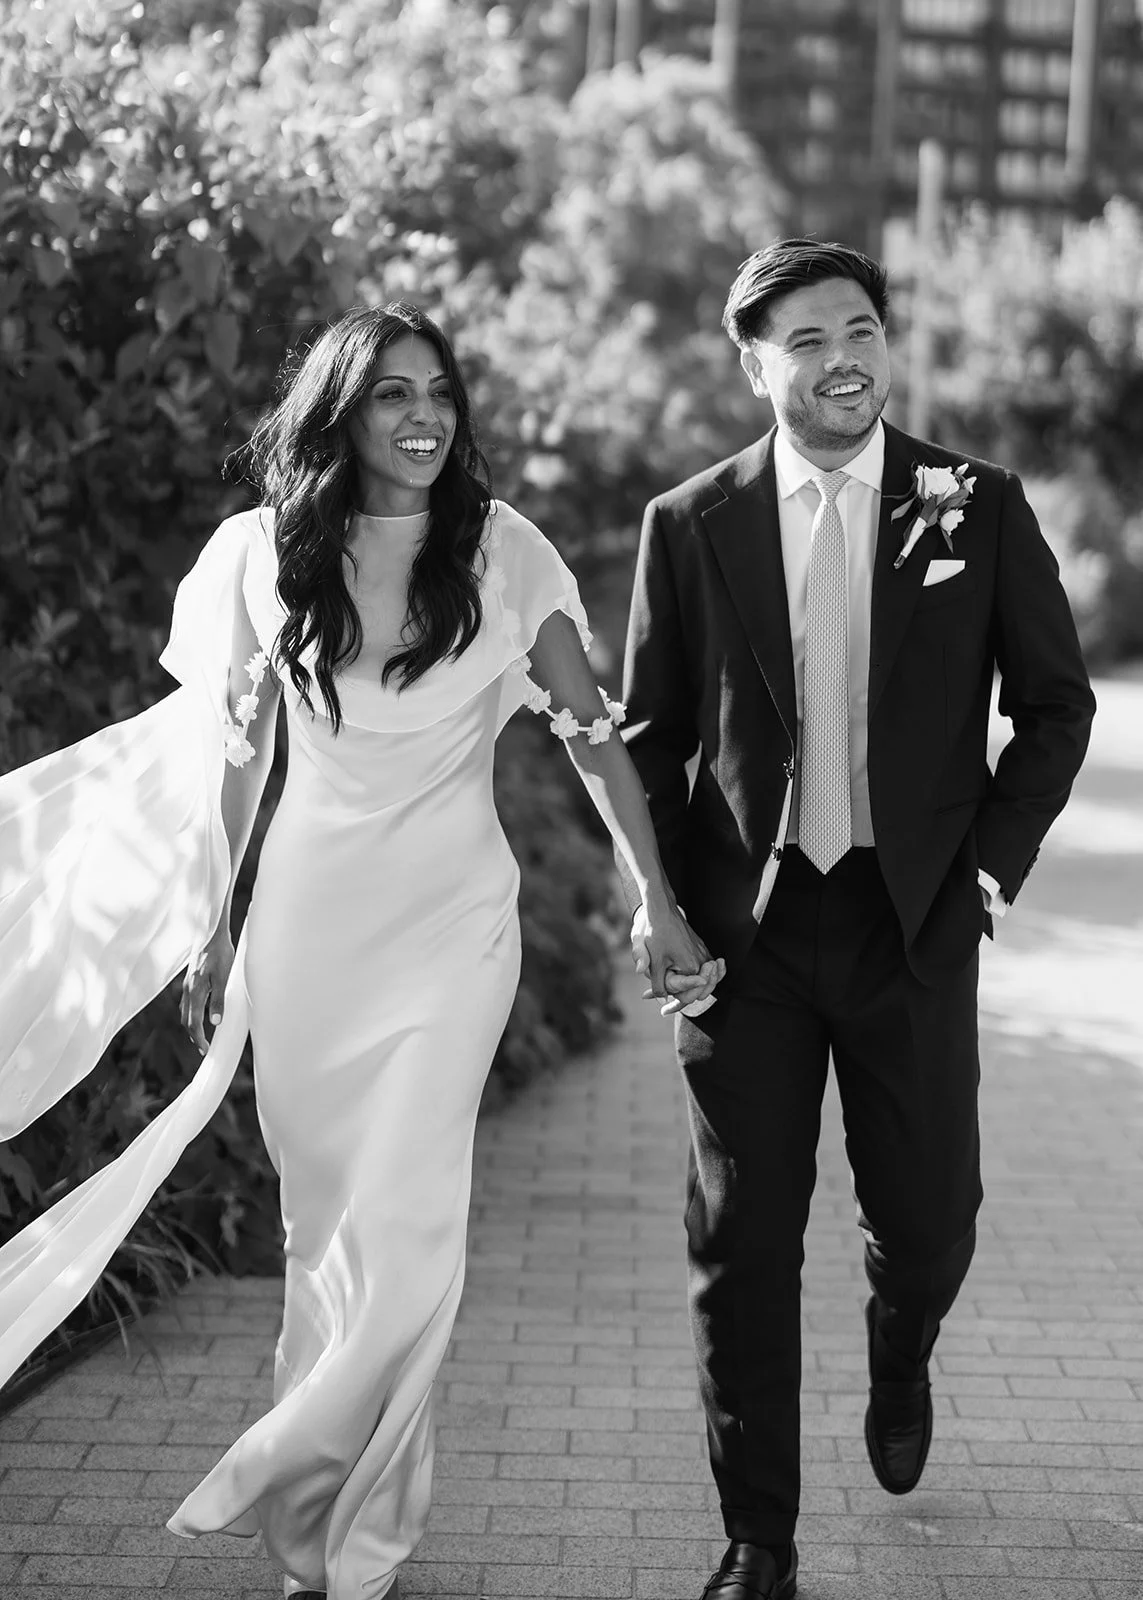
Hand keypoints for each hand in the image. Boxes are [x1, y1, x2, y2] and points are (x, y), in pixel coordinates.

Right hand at [180, 922, 234, 1055]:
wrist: (211, 933)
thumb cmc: (220, 953)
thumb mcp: (224, 977)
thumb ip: (218, 1000)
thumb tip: (215, 1022)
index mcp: (195, 991)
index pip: (193, 1023)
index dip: (199, 1039)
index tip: (205, 1050)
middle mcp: (187, 990)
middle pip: (186, 1020)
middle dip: (194, 1036)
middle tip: (204, 1048)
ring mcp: (187, 985)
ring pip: (185, 1012)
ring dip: (192, 1026)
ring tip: (202, 1036)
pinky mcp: (189, 980)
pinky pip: (187, 1003)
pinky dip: (191, 1014)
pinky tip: (200, 1014)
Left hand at [631, 898, 725, 1014]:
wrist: (662, 911)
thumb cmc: (657, 934)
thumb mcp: (654, 961)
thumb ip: (658, 983)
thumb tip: (662, 999)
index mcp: (692, 967)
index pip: (688, 996)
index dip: (674, 1006)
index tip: (664, 1012)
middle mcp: (703, 962)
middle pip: (699, 991)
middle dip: (682, 999)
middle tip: (667, 1009)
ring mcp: (704, 954)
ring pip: (703, 981)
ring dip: (690, 990)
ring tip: (674, 1000)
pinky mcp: (702, 948)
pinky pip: (703, 969)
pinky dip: (695, 978)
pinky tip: (681, 983)